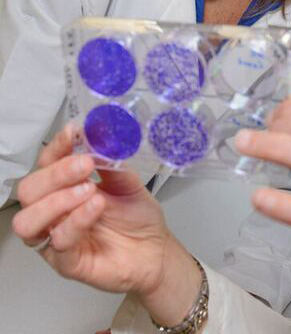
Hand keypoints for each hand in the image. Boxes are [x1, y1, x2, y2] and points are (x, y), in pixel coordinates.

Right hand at [11, 125, 196, 320]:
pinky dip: (76, 221)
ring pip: (27, 221)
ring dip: (55, 200)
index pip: (46, 165)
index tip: (74, 133)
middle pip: (29, 190)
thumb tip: (100, 139)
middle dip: (55, 174)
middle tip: (85, 165)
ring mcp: (56, 238)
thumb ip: (112, 163)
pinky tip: (96, 207)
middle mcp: (54, 213)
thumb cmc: (138, 218)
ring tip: (88, 190)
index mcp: (65, 188)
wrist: (157, 250)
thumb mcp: (129, 182)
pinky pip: (58, 242)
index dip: (56, 147)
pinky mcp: (67, 262)